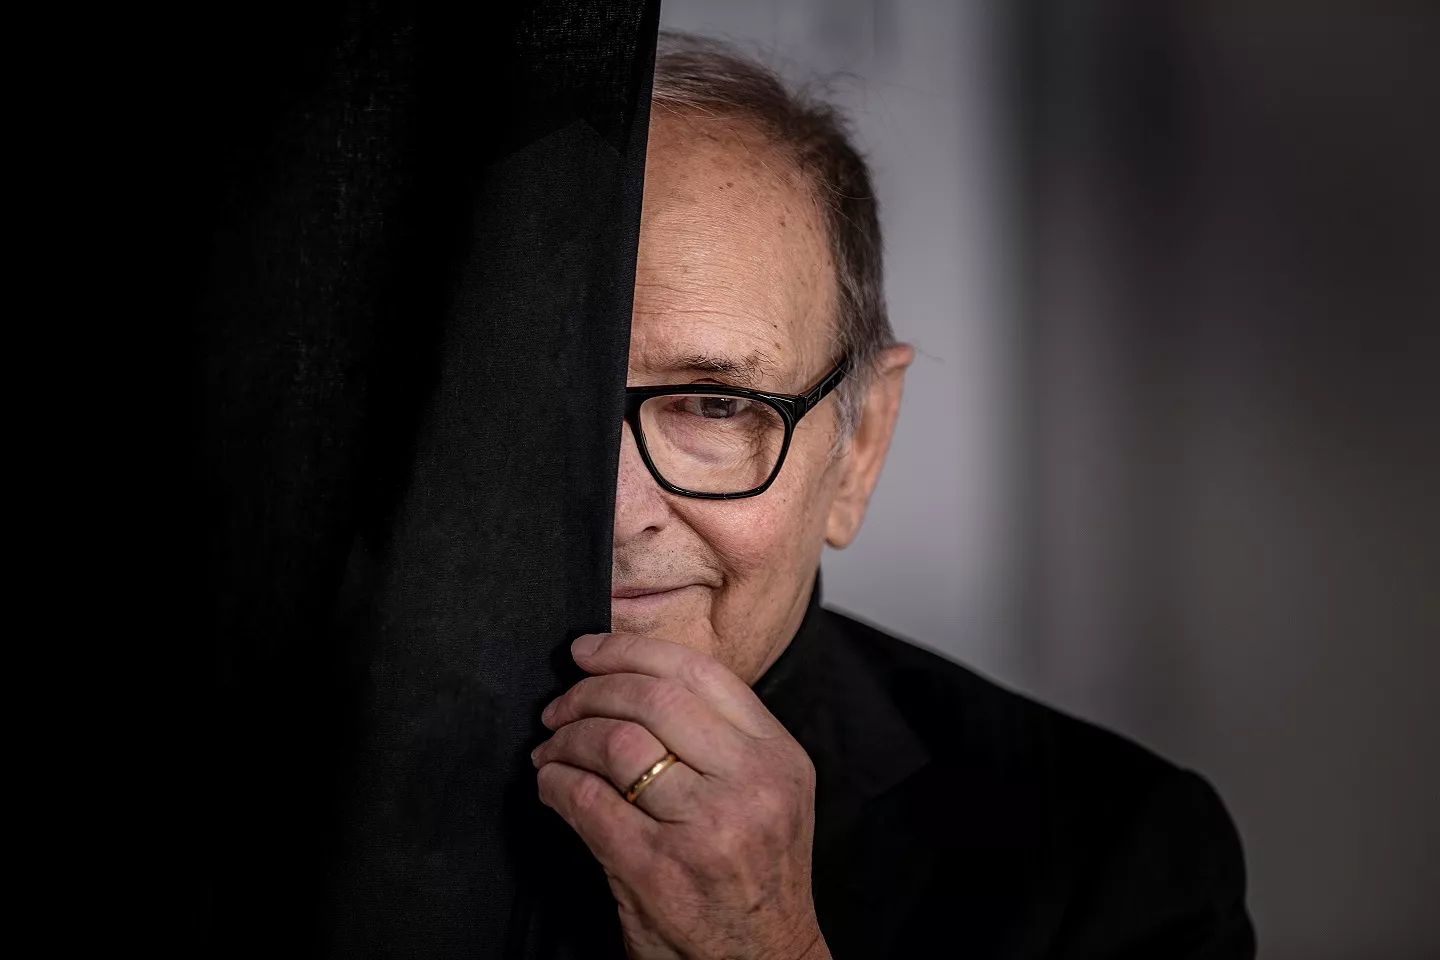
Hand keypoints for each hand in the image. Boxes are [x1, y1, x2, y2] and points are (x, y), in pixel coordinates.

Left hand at [531, 632, 829, 959]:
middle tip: (560, 705)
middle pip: (652, 698)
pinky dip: (555, 782)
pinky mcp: (657, 869)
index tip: (591, 652)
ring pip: (615, 742)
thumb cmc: (754, 881)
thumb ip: (720, 740)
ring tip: (551, 748)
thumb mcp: (768, 796)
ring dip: (566, 738)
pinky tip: (551, 784)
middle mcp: (750, 785)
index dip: (631, 651)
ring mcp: (706, 828)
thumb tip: (633, 682)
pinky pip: (587, 800)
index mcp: (778, 757)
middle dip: (589, 690)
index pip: (699, 673)